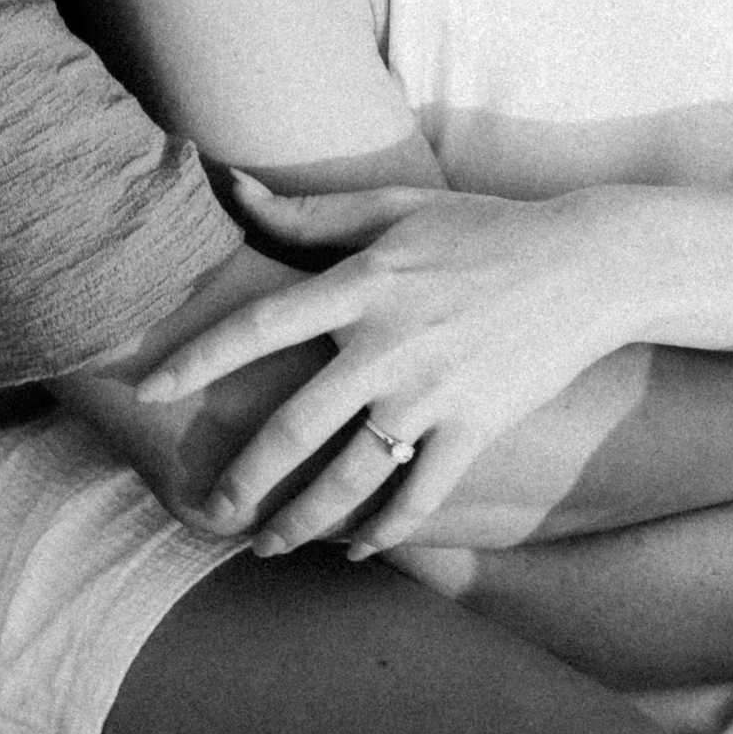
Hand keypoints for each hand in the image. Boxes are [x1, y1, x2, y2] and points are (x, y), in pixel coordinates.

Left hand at [131, 175, 638, 558]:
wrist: (584, 265)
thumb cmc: (481, 228)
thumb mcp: (395, 205)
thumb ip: (308, 211)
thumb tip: (232, 185)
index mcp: (362, 281)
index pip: (260, 325)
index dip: (197, 358)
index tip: (148, 388)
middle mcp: (389, 341)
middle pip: (294, 425)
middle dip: (244, 479)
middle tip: (210, 510)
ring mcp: (435, 390)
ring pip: (351, 476)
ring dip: (302, 521)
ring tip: (270, 544)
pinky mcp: (476, 427)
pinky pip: (418, 496)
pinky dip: (382, 531)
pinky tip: (354, 548)